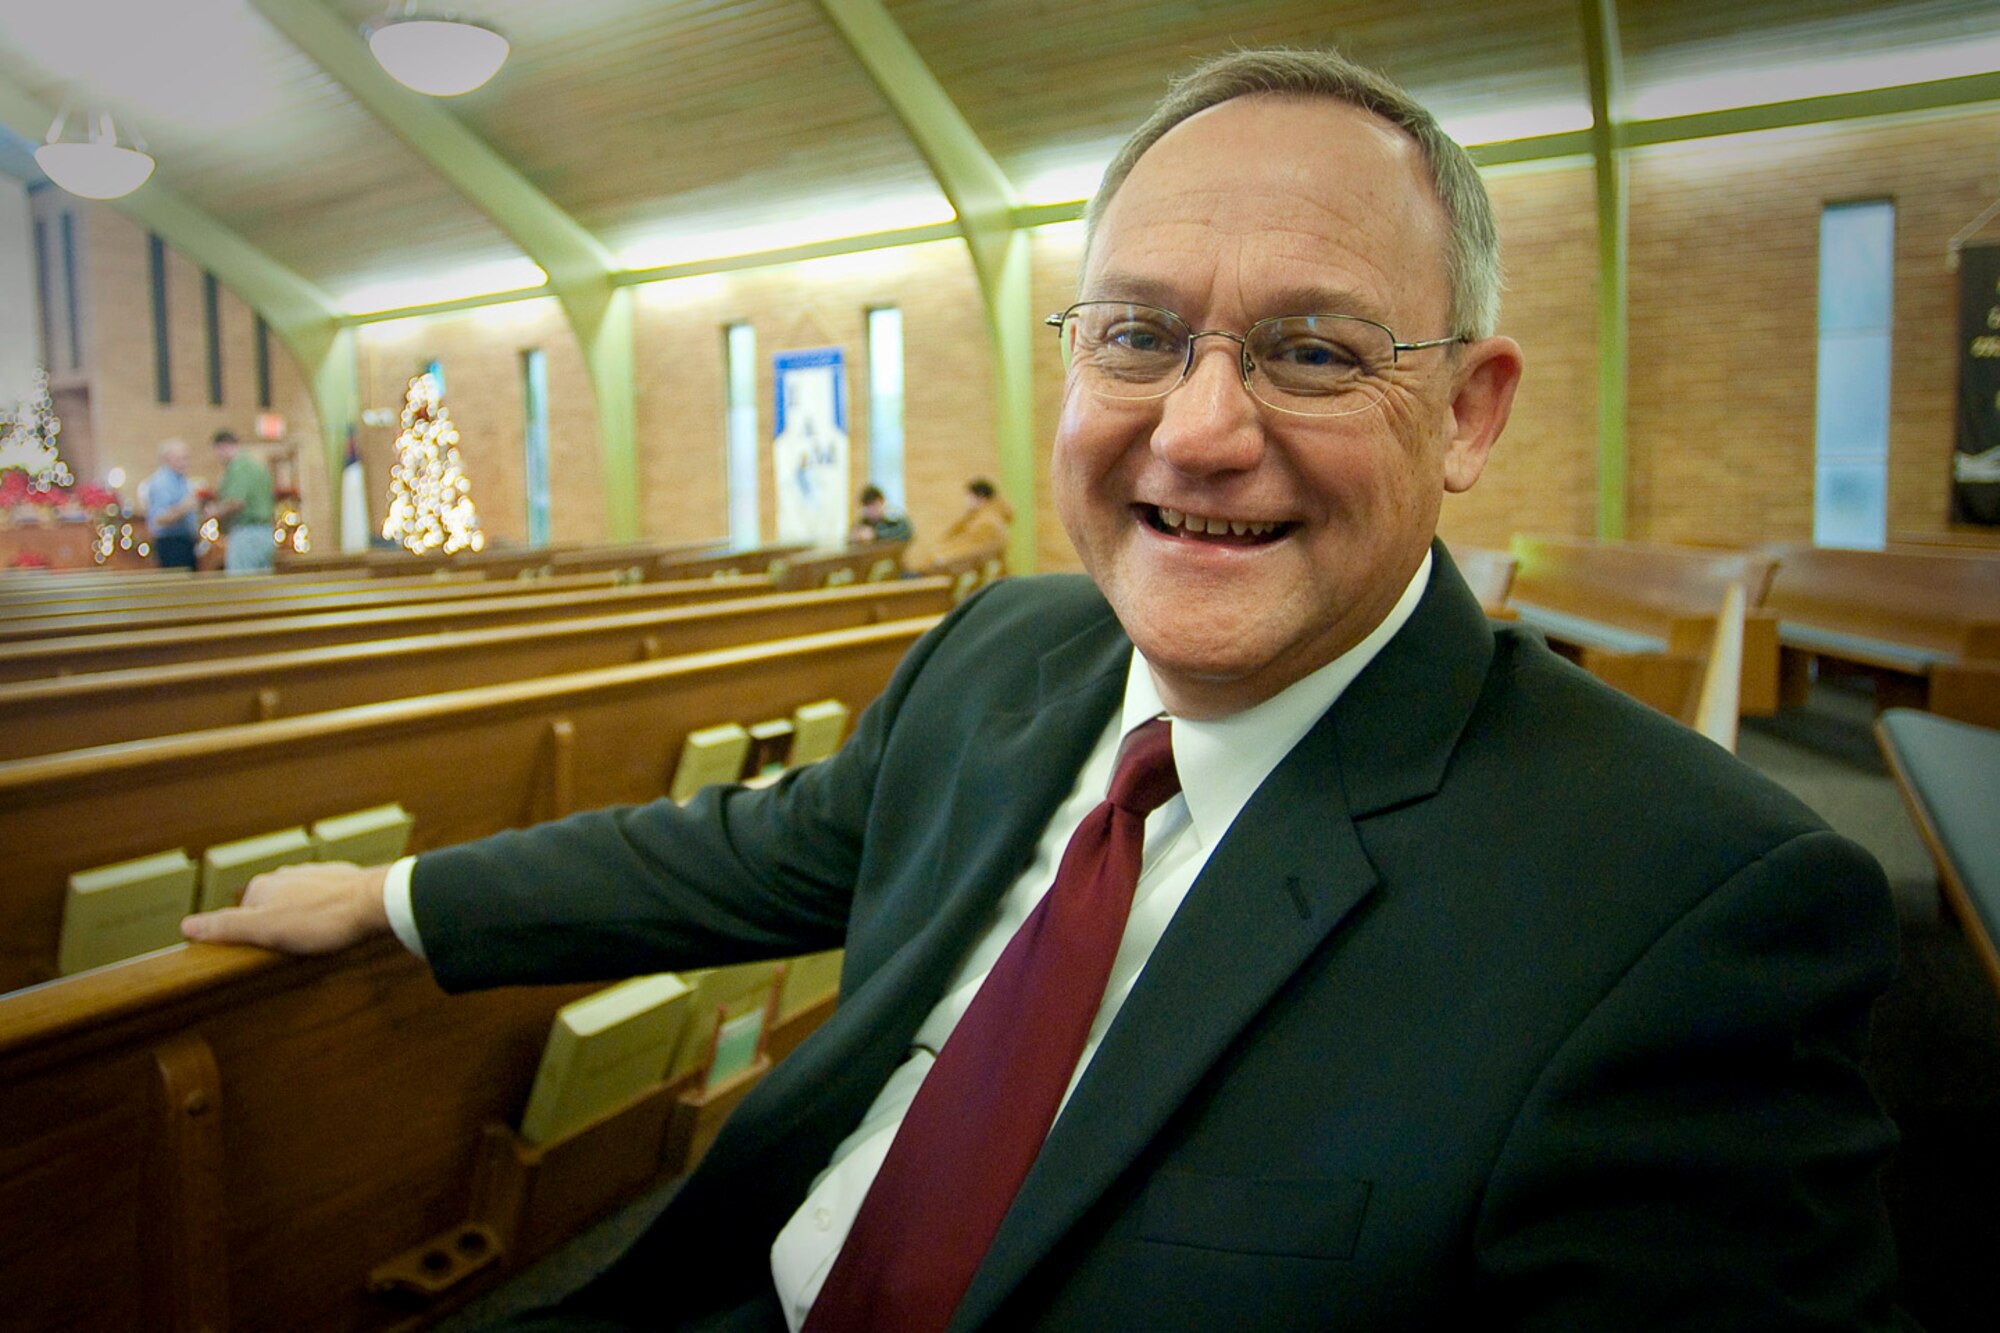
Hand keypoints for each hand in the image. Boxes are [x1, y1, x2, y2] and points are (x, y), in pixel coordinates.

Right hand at [181, 861, 392, 954]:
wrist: (375, 902)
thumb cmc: (320, 919)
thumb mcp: (265, 929)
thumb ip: (226, 927)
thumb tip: (185, 926)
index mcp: (263, 886)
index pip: (241, 915)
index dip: (249, 936)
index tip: (261, 952)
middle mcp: (286, 875)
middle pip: (270, 908)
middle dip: (277, 928)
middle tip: (291, 951)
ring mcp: (315, 875)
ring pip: (299, 904)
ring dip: (303, 921)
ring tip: (316, 941)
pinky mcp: (341, 881)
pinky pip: (326, 901)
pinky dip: (326, 915)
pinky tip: (336, 928)